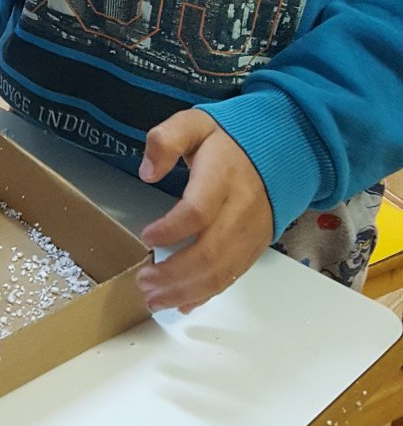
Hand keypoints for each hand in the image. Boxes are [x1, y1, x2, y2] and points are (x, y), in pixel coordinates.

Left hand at [136, 110, 273, 314]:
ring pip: (220, 272)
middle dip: (172, 274)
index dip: (170, 229)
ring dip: (185, 291)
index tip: (146, 237)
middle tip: (143, 281)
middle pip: (209, 252)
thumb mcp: (195, 123)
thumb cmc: (229, 140)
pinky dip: (206, 294)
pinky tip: (182, 303)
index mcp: (223, 176)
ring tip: (154, 299)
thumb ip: (166, 139)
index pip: (198, 211)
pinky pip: (232, 277)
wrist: (283, 149)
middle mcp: (240, 209)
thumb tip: (148, 172)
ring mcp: (250, 232)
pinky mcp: (255, 247)